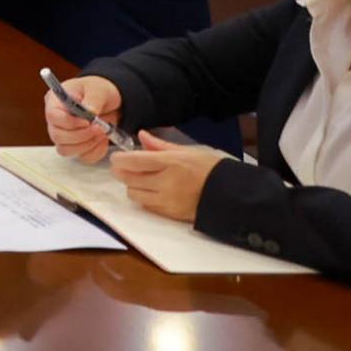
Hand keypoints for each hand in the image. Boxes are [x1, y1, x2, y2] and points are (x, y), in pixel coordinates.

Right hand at [44, 73, 124, 163]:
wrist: (111, 102)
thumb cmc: (99, 91)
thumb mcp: (98, 89)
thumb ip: (93, 99)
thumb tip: (89, 112)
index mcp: (55, 102)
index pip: (53, 116)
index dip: (69, 122)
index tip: (87, 121)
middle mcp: (56, 121)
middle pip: (58, 136)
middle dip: (81, 135)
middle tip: (100, 128)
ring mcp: (64, 136)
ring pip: (66, 150)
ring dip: (88, 144)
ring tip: (102, 132)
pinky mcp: (77, 146)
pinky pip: (82, 157)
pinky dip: (96, 151)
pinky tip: (103, 140)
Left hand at [109, 139, 224, 225]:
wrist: (232, 195)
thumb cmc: (212, 169)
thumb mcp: (189, 151)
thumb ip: (161, 145)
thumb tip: (141, 136)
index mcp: (171, 163)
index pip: (132, 161)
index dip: (119, 159)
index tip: (118, 157)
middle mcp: (165, 183)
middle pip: (128, 178)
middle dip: (123, 171)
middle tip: (129, 167)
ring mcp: (166, 201)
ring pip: (133, 194)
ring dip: (133, 185)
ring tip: (144, 179)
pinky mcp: (169, 214)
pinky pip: (146, 206)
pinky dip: (145, 197)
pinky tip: (154, 191)